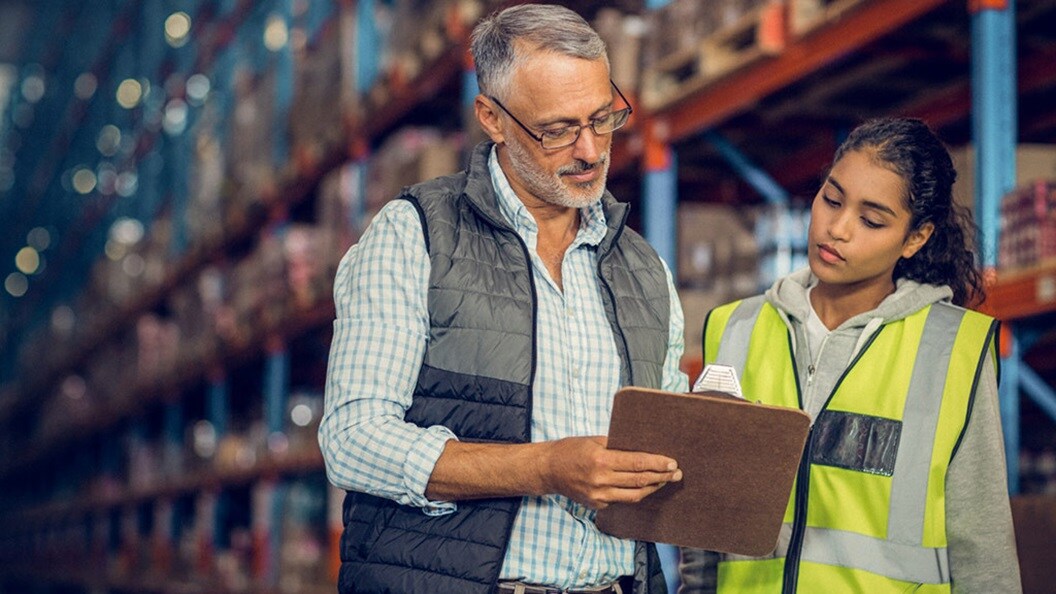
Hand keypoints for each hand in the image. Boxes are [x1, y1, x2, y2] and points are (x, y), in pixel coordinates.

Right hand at [541, 436, 681, 508]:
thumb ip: (617, 445)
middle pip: (639, 480)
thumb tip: (643, 448)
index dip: (657, 463)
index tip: (672, 462)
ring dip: (653, 488)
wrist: (548, 470)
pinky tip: (644, 487)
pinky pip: (621, 500)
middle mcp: (601, 479)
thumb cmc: (571, 450)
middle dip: (662, 477)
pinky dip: (635, 493)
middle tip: (677, 473)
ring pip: (634, 495)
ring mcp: (599, 495)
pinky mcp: (597, 504)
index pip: (637, 463)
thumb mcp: (594, 440)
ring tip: (665, 481)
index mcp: (601, 459)